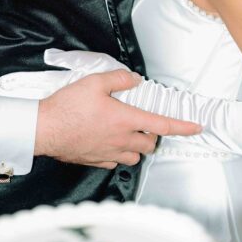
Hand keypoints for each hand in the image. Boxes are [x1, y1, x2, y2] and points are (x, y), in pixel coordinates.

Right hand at [34, 68, 200, 167]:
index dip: (183, 127)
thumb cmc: (67, 106)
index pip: (162, 125)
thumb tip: (134, 79)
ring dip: (137, 146)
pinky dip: (119, 154)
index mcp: (125, 119)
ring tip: (128, 133)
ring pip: (136, 156)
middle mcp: (121, 140)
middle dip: (152, 134)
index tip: (197, 127)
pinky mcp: (96, 161)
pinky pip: (116, 162)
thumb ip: (118, 79)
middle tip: (144, 121)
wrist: (44, 129)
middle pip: (150, 143)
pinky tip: (110, 143)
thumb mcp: (94, 83)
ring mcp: (109, 153)